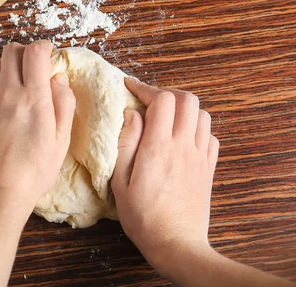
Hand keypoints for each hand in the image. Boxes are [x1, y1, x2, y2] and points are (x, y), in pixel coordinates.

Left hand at [0, 41, 75, 210]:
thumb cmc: (34, 170)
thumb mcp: (61, 140)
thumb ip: (63, 104)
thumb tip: (58, 79)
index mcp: (34, 97)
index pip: (35, 52)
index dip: (45, 48)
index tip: (50, 56)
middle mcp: (8, 93)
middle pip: (11, 50)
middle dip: (25, 51)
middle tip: (34, 66)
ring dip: (5, 64)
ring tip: (16, 79)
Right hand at [111, 78, 218, 271]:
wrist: (176, 243)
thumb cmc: (142, 215)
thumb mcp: (120, 181)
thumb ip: (126, 143)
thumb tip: (131, 114)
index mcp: (158, 147)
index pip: (161, 100)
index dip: (145, 87)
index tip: (130, 87)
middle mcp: (183, 146)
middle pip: (187, 99)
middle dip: (166, 93)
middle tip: (149, 101)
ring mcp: (199, 156)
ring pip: (202, 114)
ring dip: (183, 108)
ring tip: (166, 117)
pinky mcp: (208, 168)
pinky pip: (210, 135)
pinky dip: (196, 127)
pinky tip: (182, 137)